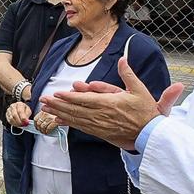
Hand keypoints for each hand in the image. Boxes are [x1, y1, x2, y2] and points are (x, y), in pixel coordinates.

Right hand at [4, 101, 31, 128]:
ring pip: (11, 118)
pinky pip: (9, 120)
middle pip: (14, 115)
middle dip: (19, 121)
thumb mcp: (28, 111)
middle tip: (22, 125)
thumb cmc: (24, 110)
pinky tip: (17, 124)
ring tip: (20, 125)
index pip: (20, 111)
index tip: (25, 122)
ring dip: (16, 123)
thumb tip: (25, 120)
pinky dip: (13, 123)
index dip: (22, 117)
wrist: (20, 109)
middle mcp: (13, 106)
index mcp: (19, 104)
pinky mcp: (7, 114)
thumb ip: (27, 115)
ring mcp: (9, 110)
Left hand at [33, 110, 59, 134]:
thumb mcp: (52, 111)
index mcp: (45, 110)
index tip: (37, 127)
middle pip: (38, 123)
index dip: (35, 124)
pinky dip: (48, 131)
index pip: (36, 118)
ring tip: (45, 132)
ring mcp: (51, 117)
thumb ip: (47, 114)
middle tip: (42, 131)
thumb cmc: (61, 110)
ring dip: (43, 131)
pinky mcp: (56, 121)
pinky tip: (48, 132)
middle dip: (39, 129)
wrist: (69, 110)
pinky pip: (49, 128)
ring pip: (43, 126)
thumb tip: (41, 120)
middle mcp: (47, 113)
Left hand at [42, 57, 184, 150]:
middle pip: (75, 109)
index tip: (57, 93)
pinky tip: (58, 121)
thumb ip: (128, 74)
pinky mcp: (99, 132)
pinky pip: (80, 127)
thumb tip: (122, 59)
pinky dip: (68, 123)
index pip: (85, 99)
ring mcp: (99, 125)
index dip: (69, 97)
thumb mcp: (139, 90)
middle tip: (43, 100)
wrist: (149, 134)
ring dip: (59, 113)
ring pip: (75, 119)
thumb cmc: (145, 112)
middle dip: (58, 104)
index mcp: (109, 103)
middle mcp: (101, 115)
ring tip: (45, 109)